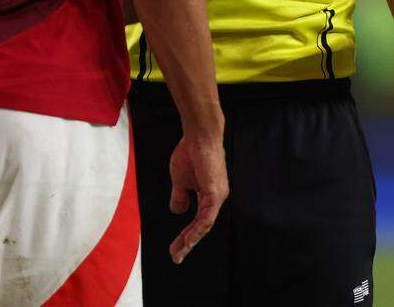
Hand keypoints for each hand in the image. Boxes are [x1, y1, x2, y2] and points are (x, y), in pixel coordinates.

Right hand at [167, 134, 228, 263]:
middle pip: (201, 227)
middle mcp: (216, 199)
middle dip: (187, 243)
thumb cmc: (190, 153)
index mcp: (208, 196)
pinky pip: (207, 217)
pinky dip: (197, 230)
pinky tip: (188, 240)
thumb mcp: (180, 181)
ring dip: (190, 241)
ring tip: (179, 253)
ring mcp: (217, 196)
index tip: (175, 248)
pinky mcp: (216, 193)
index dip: (186, 236)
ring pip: (204, 226)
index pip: (198, 222)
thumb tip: (178, 211)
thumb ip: (180, 197)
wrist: (198, 136)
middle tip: (175, 257)